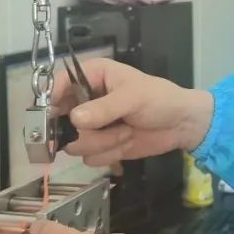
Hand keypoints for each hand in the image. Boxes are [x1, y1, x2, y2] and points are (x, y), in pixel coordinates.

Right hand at [53, 58, 213, 168]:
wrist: (181, 125)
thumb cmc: (160, 99)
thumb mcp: (133, 97)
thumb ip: (104, 108)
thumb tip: (74, 119)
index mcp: (92, 76)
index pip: (59, 84)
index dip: (52, 100)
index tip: (54, 116)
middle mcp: (86, 100)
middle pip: (59, 120)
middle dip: (83, 130)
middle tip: (104, 128)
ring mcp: (91, 126)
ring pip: (74, 143)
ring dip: (102, 142)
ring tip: (125, 131)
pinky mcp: (100, 146)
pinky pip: (90, 157)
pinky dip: (109, 154)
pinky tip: (126, 142)